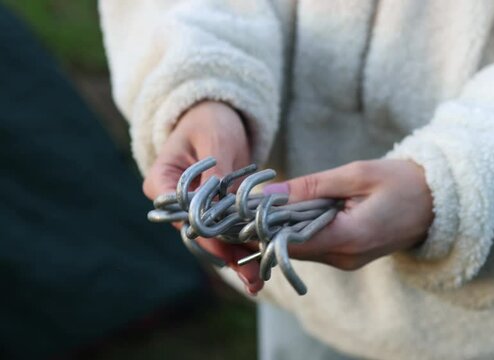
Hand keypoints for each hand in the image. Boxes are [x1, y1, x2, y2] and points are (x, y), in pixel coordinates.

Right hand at [142, 100, 264, 293]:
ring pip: (215, 240)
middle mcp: (174, 203)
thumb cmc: (209, 119)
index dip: (207, 232)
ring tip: (258, 281)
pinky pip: (228, 232)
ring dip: (237, 259)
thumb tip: (216, 201)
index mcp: (162, 182)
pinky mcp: (215, 212)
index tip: (230, 245)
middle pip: (199, 234)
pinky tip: (260, 265)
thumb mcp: (214, 138)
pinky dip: (244, 246)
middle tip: (252, 277)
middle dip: (226, 255)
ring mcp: (195, 210)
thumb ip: (215, 170)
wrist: (218, 116)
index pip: (182, 214)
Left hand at [264, 159, 433, 270]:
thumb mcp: (357, 174)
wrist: (438, 203)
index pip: (291, 241)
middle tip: (251, 200)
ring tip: (273, 200)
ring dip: (284, 226)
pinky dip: (300, 229)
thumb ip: (311, 186)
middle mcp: (345, 258)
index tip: (244, 207)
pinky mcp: (348, 257)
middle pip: (291, 247)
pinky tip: (298, 209)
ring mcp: (347, 261)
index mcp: (351, 237)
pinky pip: (313, 246)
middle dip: (269, 225)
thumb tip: (267, 194)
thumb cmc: (402, 182)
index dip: (263, 226)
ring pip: (300, 248)